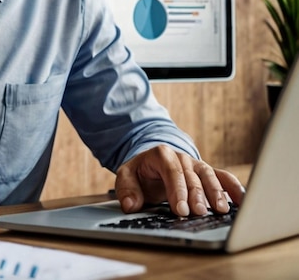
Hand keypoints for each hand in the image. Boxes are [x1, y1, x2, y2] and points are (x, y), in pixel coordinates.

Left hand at [115, 145, 244, 216]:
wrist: (152, 164)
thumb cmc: (141, 172)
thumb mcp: (127, 176)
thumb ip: (127, 189)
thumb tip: (131, 205)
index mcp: (161, 155)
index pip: (171, 170)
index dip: (177, 189)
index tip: (180, 209)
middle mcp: (182, 158)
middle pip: (192, 175)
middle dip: (196, 194)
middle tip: (199, 213)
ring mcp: (197, 165)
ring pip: (209, 175)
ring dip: (216, 193)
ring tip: (221, 211)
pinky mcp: (208, 173)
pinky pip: (223, 177)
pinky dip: (233, 187)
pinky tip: (242, 201)